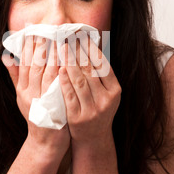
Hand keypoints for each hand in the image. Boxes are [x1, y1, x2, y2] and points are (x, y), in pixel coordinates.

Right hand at [2, 36, 69, 154]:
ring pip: (46, 72)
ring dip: (53, 54)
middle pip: (34, 64)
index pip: (24, 62)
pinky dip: (62, 71)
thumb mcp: (22, 96)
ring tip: (59, 38)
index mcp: (23, 88)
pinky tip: (68, 60)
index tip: (32, 29)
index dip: (28, 45)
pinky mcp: (53, 106)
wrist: (45, 143)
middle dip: (40, 45)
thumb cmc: (37, 116)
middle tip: (47, 28)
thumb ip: (16, 76)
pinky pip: (58, 85)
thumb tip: (6, 56)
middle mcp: (29, 93)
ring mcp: (41, 100)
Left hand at [58, 34, 120, 148]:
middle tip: (68, 37)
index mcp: (115, 91)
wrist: (93, 138)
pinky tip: (59, 69)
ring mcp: (92, 110)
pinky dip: (64, 81)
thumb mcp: (105, 92)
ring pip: (80, 81)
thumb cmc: (97, 108)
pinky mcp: (77, 118)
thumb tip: (90, 44)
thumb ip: (99, 72)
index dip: (91, 48)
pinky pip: (69, 95)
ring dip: (70, 62)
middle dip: (78, 51)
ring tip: (62, 48)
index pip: (102, 64)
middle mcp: (106, 100)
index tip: (81, 35)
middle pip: (90, 70)